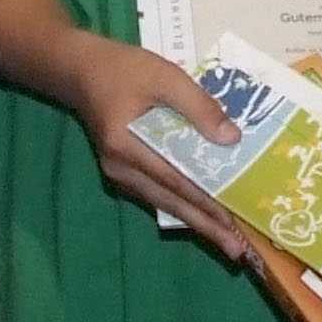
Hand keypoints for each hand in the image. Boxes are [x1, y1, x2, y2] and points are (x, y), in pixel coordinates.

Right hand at [67, 37, 260, 265]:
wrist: (82, 70)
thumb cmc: (125, 70)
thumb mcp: (166, 76)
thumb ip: (199, 107)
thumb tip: (232, 139)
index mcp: (127, 146)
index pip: (176, 181)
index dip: (207, 203)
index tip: (235, 224)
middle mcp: (121, 169)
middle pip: (171, 202)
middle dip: (206, 227)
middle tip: (239, 252)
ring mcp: (120, 175)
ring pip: (165, 203)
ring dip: (197, 222)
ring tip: (227, 243)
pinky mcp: (124, 173)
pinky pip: (157, 195)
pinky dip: (182, 207)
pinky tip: (202, 218)